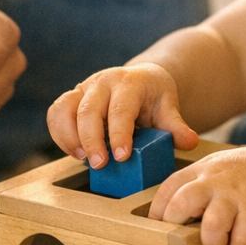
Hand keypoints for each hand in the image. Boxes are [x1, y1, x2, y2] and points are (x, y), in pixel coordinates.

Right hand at [47, 63, 200, 167]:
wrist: (140, 79)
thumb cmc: (154, 97)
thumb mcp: (168, 108)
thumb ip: (176, 126)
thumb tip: (189, 141)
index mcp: (129, 82)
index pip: (120, 109)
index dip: (119, 134)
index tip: (121, 157)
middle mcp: (102, 82)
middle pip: (88, 110)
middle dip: (91, 140)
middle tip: (100, 165)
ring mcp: (83, 88)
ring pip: (65, 109)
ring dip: (69, 137)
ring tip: (83, 159)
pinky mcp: (70, 98)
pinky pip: (55, 113)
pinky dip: (59, 134)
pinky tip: (74, 152)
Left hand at [148, 144, 245, 244]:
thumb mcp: (219, 167)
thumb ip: (196, 184)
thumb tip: (171, 216)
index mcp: (202, 170)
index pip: (168, 190)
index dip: (158, 213)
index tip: (158, 231)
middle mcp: (217, 180)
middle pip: (182, 205)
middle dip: (178, 230)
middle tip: (184, 243)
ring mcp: (238, 195)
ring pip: (211, 226)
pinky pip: (243, 239)